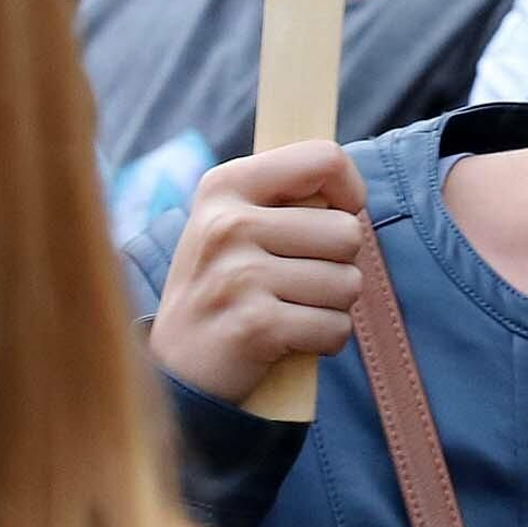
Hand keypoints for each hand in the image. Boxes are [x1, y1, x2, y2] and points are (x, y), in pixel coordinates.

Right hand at [147, 142, 366, 405]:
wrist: (177, 368)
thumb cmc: (223, 286)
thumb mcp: (234, 223)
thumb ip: (286, 197)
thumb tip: (351, 194)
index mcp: (225, 185)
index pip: (324, 158)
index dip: (350, 190)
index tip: (339, 214)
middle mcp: (228, 224)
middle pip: (348, 231)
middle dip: (339, 264)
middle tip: (299, 281)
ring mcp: (239, 276)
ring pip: (348, 284)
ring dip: (332, 306)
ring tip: (290, 309)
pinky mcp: (257, 326)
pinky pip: (336, 328)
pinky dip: (325, 340)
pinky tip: (289, 341)